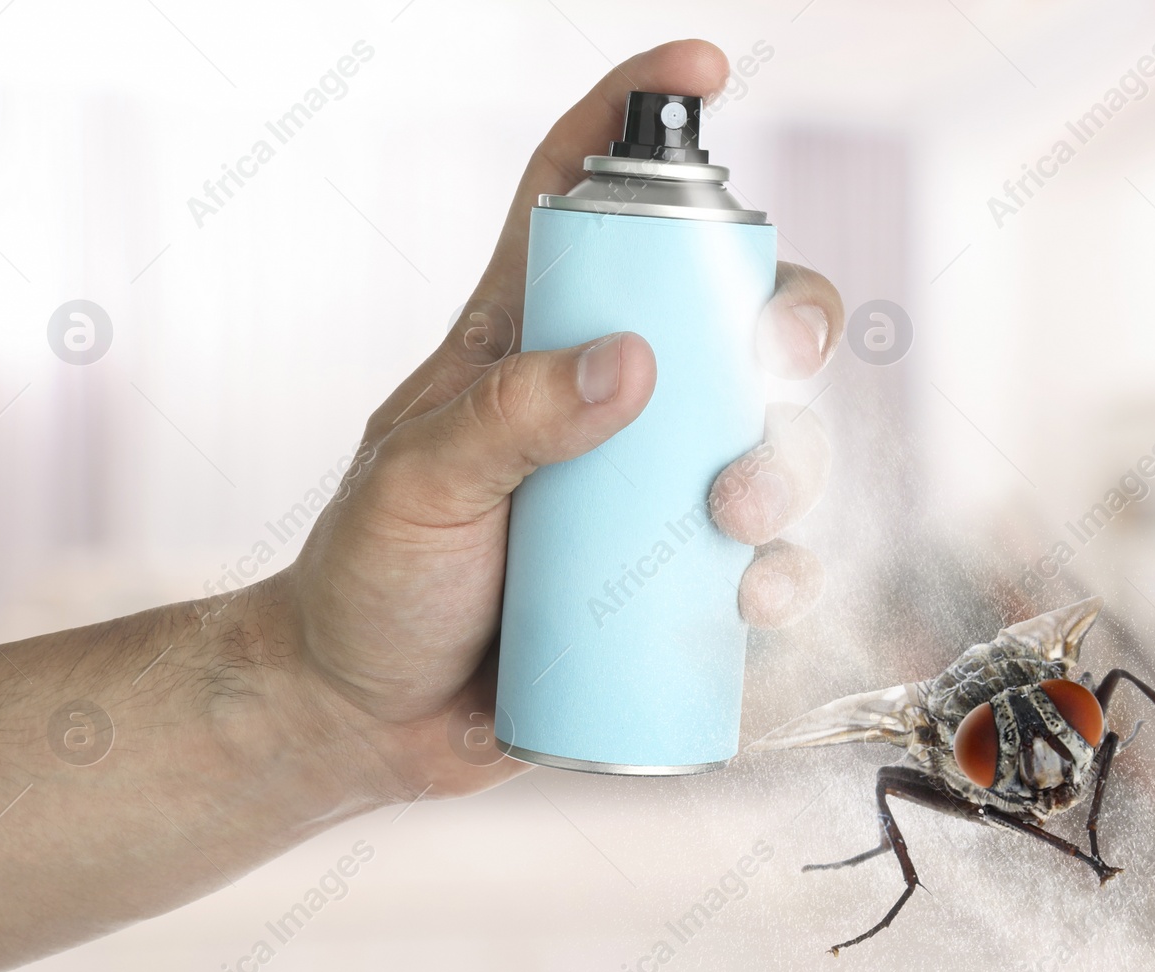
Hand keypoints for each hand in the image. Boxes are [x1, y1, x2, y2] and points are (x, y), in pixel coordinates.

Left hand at [276, 40, 840, 805]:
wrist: (363, 717)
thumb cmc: (369, 582)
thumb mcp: (415, 488)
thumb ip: (506, 421)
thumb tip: (633, 365)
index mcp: (525, 343)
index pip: (579, 199)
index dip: (635, 115)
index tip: (699, 72)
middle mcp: (603, 403)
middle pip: (728, 316)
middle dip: (780, 325)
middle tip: (772, 371)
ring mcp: (647, 492)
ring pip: (772, 438)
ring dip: (790, 465)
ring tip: (738, 519)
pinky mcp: (671, 584)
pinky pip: (767, 562)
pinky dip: (786, 574)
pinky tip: (757, 599)